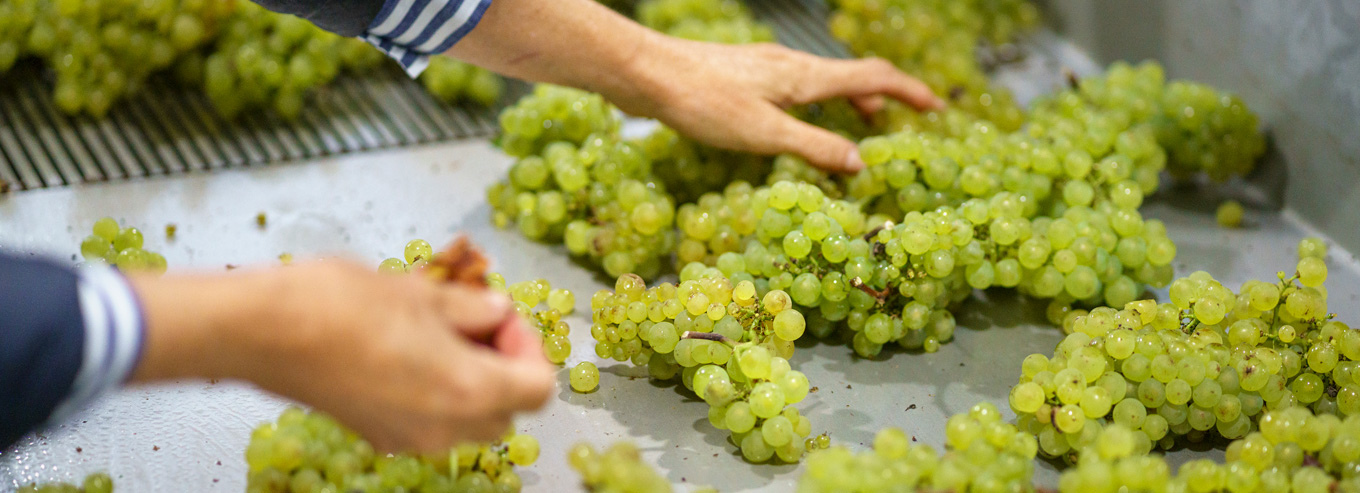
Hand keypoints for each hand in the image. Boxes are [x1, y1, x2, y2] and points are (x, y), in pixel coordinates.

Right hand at [129, 261, 554, 452]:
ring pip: (470, 419)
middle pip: (508, 409)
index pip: (538, 385)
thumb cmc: (337, 305)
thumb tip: (496, 309)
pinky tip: (407, 347)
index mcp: (467, 390)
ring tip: (441, 330)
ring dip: (471, 378)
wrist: (260, 331)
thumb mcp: (422, 292)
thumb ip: (472, 307)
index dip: (528, 343)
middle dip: (503, 363)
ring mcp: (408, 437)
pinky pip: (429, 420)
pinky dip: (434, 389)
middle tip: (478, 320)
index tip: (502, 313)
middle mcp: (443, 426)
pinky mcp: (376, 433)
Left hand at [616, 38, 945, 172]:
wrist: (648, 73)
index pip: (872, 77)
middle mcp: (790, 65)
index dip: (909, 91)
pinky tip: (797, 122)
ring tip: (859, 126)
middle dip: (882, 98)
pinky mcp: (743, 75)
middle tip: (902, 123)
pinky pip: (796, 86)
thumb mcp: (764, 133)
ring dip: (847, 102)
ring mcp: (765, 67)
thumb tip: (861, 162)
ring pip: (821, 81)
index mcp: (804, 76)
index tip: (937, 107)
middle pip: (851, 76)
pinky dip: (816, 104)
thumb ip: (814, 146)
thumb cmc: (704, 102)